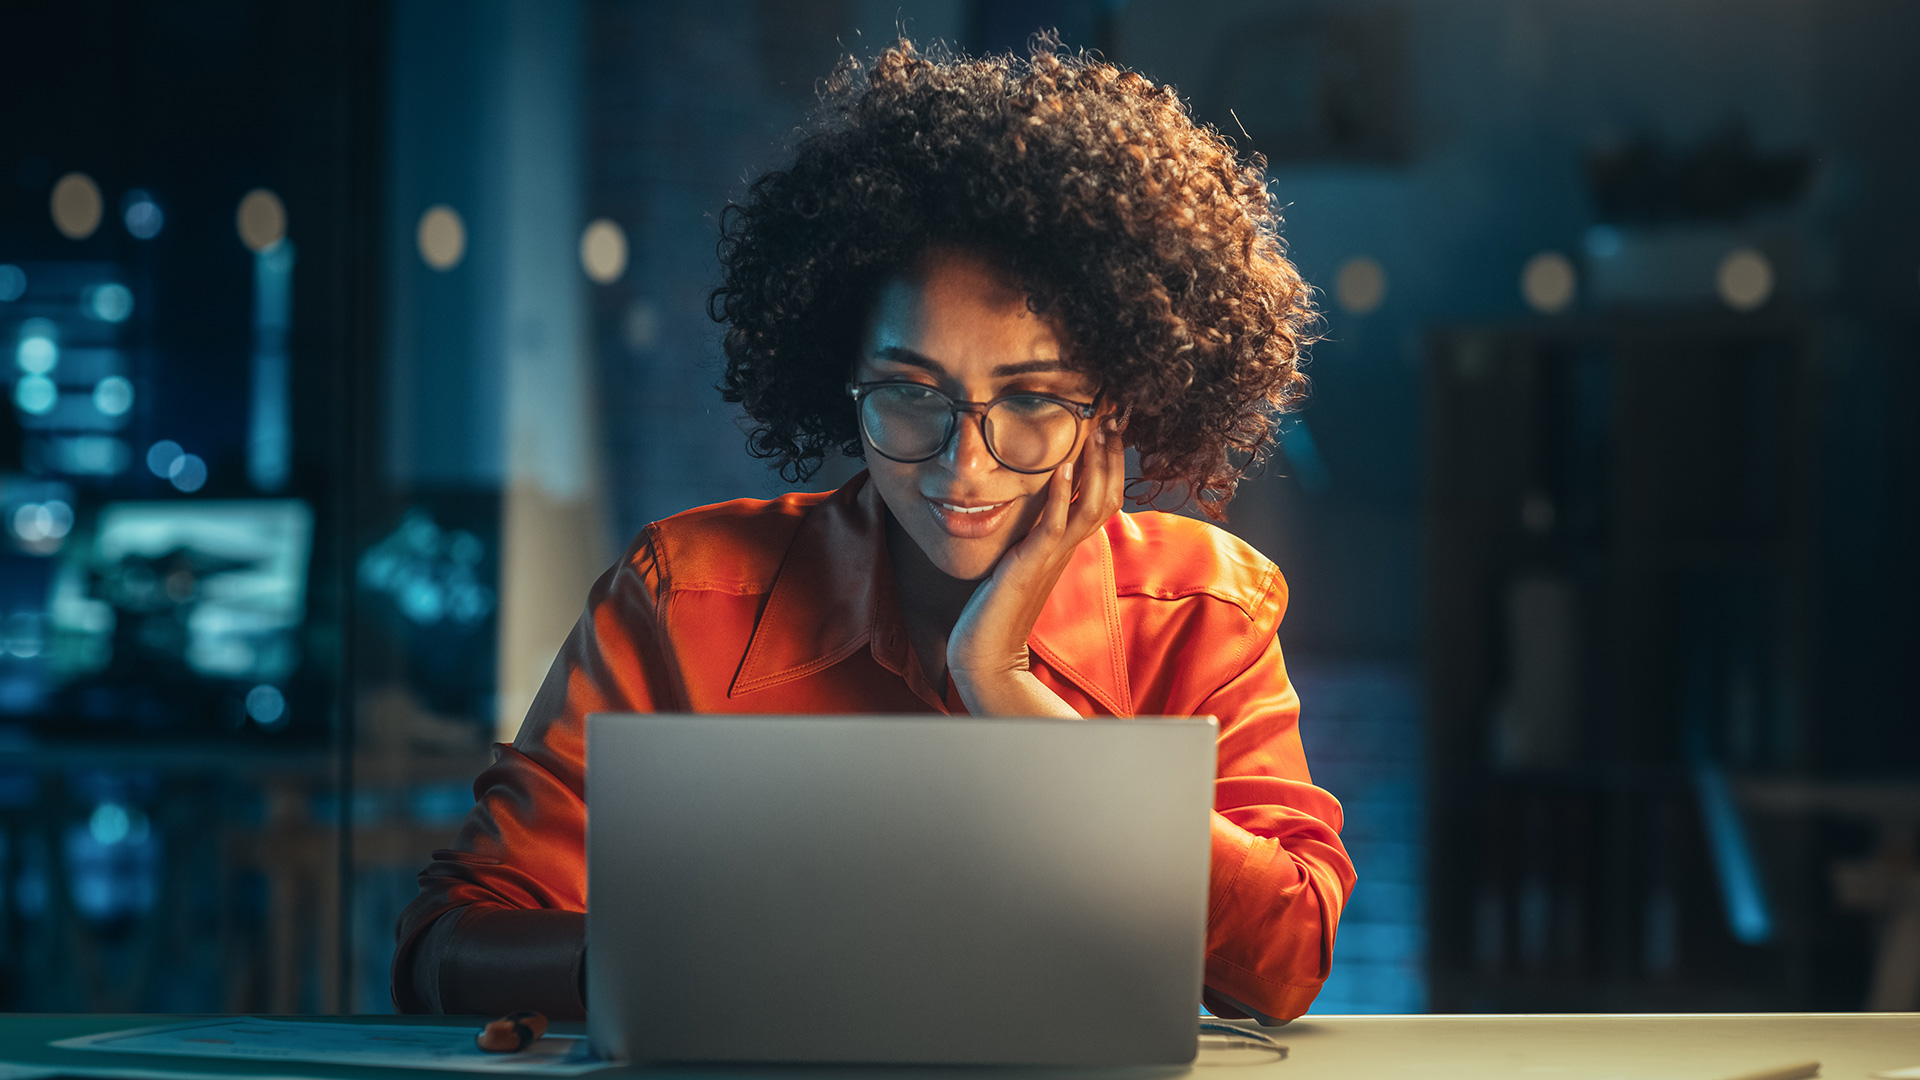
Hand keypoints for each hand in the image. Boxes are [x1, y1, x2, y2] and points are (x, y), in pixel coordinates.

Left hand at [947, 410, 1127, 715]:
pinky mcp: (1032, 563)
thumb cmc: (997, 607)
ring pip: (1092, 505)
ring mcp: (1053, 556)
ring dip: (1096, 465)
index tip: (1112, 423)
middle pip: (1109, 494)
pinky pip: (1054, 525)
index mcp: (1067, 545)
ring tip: (1098, 429)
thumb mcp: (1021, 559)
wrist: (986, 651)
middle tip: (1116, 414)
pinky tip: (1062, 465)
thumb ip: (1033, 534)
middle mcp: (1068, 548)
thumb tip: (1035, 506)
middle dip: (1113, 453)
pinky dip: (1061, 493)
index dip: (1112, 461)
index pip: (1104, 495)